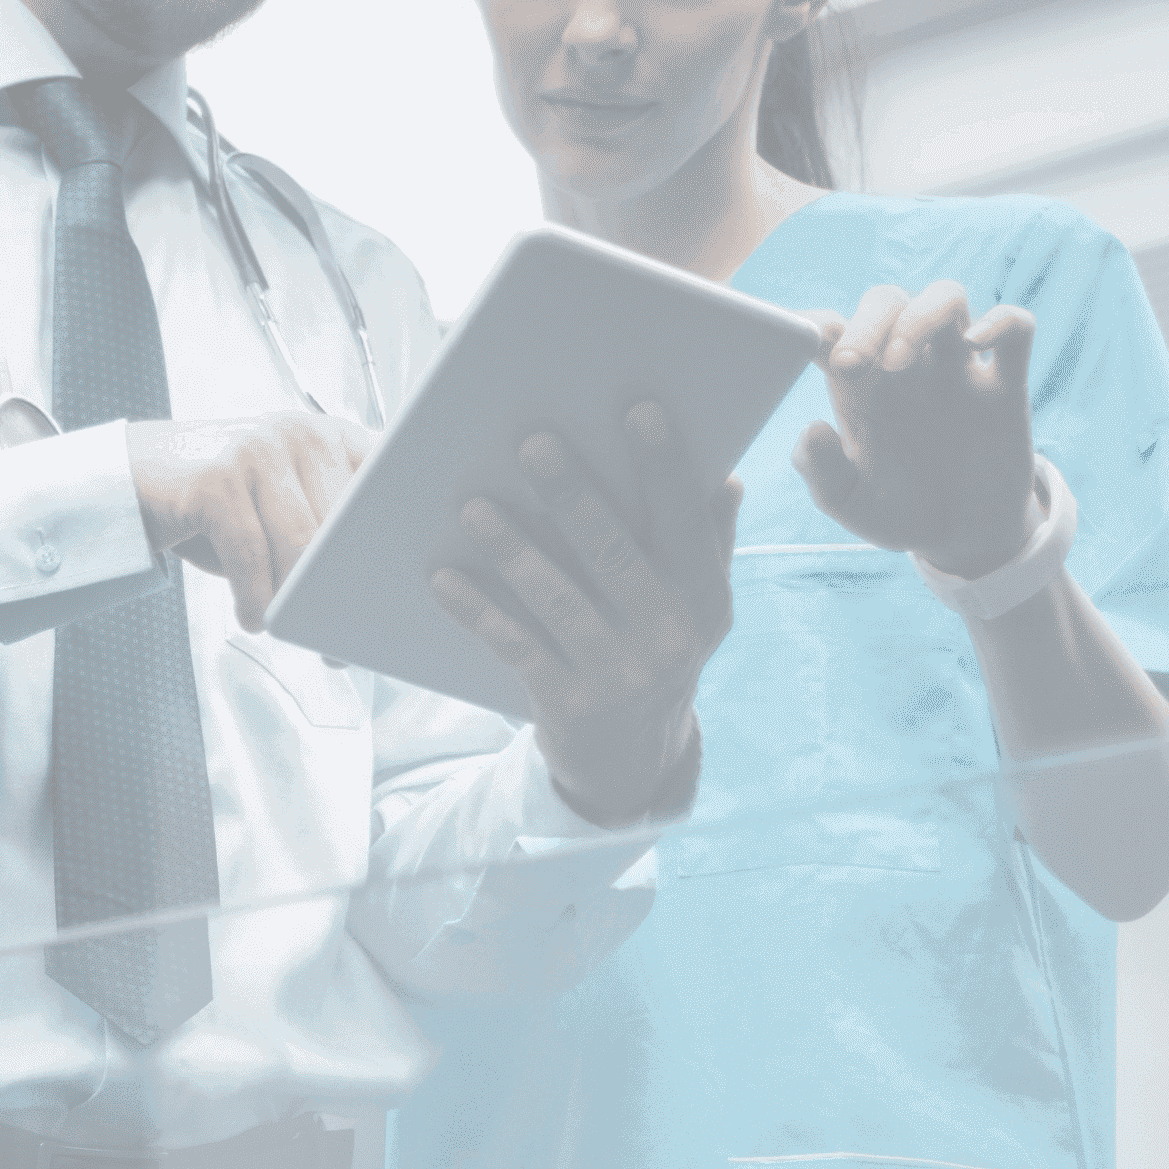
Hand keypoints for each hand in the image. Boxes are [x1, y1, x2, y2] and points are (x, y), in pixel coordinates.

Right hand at [128, 410, 372, 631]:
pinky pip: (251, 553)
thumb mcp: (282, 509)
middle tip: (339, 643)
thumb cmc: (219, 507)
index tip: (397, 598)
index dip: (396, 543)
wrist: (135, 476)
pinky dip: (254, 598)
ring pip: (303, 544)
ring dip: (297, 602)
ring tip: (287, 629)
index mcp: (335, 437)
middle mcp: (305, 432)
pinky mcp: (217, 476)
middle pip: (348, 527)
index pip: (391, 486)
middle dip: (344, 591)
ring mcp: (260, 449)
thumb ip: (327, 534)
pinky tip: (251, 617)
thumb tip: (367, 608)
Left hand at [428, 399, 738, 827]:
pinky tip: (444, 576)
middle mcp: (667, 633)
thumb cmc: (660, 651)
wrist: (634, 759)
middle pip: (612, 552)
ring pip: (556, 597)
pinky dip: (477, 610)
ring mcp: (616, 671)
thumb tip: (725, 478)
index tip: (639, 409)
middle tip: (533, 442)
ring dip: (512, 548)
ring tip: (475, 504)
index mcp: (704, 596)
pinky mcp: (565, 701)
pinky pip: (514, 645)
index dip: (663, 464)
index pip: (685, 519)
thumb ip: (710, 542)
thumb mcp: (700, 606)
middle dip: (572, 494)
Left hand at [794, 284, 1039, 576]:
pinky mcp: (1005, 384)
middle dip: (867, 319)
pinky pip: (1016, 328)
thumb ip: (823, 473)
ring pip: (947, 298)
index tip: (795, 342)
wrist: (964, 538)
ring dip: (920, 315)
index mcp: (861, 387)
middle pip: (889, 301)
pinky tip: (976, 345)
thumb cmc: (900, 512)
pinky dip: (1001, 322)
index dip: (810, 325)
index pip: (832, 332)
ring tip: (898, 361)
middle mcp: (908, 367)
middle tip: (850, 362)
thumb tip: (811, 430)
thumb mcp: (851, 503)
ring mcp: (958, 369)